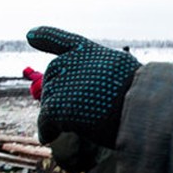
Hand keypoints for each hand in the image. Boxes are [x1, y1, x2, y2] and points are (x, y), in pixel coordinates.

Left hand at [26, 26, 140, 145]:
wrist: (141, 108)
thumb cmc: (141, 94)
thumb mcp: (122, 70)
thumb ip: (100, 71)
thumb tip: (84, 91)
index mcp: (87, 51)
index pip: (60, 40)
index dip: (44, 37)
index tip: (30, 36)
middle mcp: (68, 63)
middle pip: (53, 80)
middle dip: (62, 94)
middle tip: (86, 109)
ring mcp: (60, 85)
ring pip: (49, 103)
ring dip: (61, 114)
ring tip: (85, 122)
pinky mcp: (56, 109)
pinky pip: (45, 123)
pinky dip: (48, 131)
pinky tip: (50, 137)